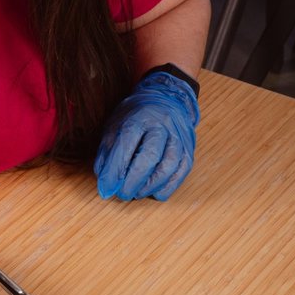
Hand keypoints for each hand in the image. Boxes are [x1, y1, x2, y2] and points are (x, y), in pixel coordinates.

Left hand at [93, 70, 198, 200]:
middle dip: (134, 181)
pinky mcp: (188, 149)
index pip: (126, 145)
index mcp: (138, 118)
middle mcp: (161, 126)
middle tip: (122, 194)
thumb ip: (107, 153)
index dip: (115, 170)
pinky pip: (182, 171)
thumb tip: (105, 183)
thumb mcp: (114, 126)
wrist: (166, 100)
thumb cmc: (135, 117)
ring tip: (137, 194)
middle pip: (150, 157)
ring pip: (169, 166)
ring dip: (151, 186)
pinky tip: (155, 192)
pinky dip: (169, 186)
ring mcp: (178, 137)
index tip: (107, 187)